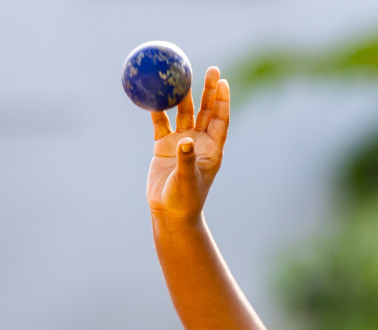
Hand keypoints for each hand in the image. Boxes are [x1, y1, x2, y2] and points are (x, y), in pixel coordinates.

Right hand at [148, 66, 230, 220]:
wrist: (170, 213)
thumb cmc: (185, 201)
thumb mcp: (187, 180)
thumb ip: (187, 159)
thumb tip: (186, 141)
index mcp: (211, 149)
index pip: (220, 120)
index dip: (222, 100)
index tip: (223, 82)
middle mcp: (198, 142)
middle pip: (206, 110)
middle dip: (208, 90)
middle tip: (211, 69)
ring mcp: (181, 142)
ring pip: (184, 113)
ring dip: (183, 95)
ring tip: (182, 75)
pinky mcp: (164, 146)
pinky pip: (161, 122)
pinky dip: (158, 109)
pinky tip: (154, 93)